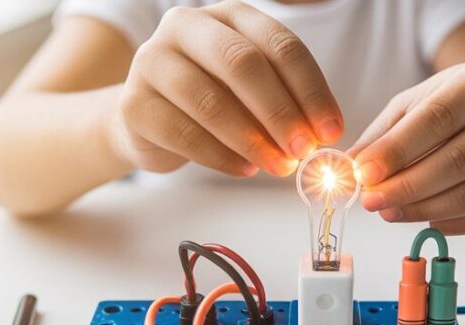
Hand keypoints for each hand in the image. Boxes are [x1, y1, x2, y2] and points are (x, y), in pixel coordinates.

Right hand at [112, 0, 342, 177]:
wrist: (149, 120)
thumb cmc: (213, 99)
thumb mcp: (252, 89)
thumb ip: (285, 102)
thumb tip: (320, 136)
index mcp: (228, 14)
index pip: (279, 43)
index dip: (310, 88)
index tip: (330, 130)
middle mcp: (186, 26)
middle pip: (242, 64)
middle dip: (280, 111)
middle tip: (304, 150)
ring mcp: (153, 61)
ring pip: (210, 102)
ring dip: (252, 141)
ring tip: (278, 167)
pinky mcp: (134, 104)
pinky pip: (184, 134)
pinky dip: (221, 157)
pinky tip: (245, 169)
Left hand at [348, 59, 464, 234]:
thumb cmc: (459, 111)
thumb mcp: (419, 106)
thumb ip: (384, 134)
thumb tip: (350, 166)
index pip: (440, 117)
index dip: (398, 149)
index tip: (363, 173)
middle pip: (460, 159)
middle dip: (407, 186)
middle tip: (371, 201)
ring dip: (425, 210)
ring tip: (390, 212)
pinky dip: (455, 225)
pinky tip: (427, 221)